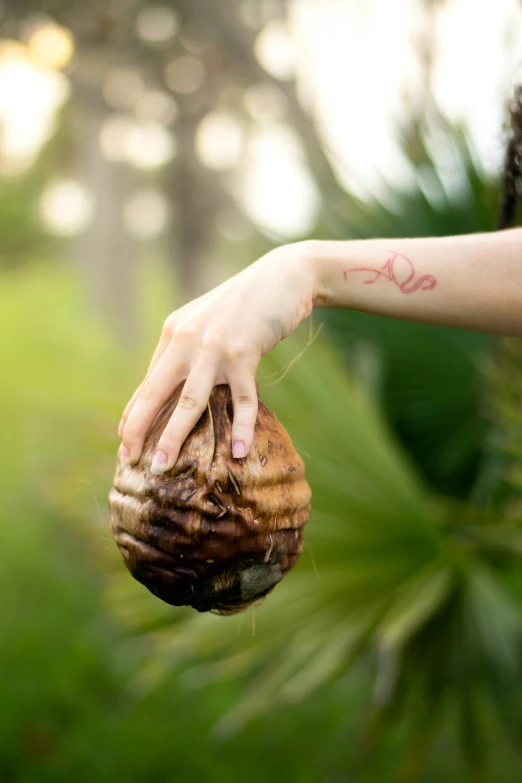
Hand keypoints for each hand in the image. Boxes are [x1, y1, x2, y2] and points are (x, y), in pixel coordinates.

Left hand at [118, 242, 317, 474]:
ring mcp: (215, 347)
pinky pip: (241, 399)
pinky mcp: (244, 352)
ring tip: (163, 466)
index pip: (148, 381)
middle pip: (156, 392)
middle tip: (130, 460)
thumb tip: (179, 385)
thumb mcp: (208, 320)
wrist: (283, 276)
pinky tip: (238, 452)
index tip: (123, 439)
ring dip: (173, 436)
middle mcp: (187, 340)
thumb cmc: (247, 303)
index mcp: (175, 332)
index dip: (134, 411)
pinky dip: (241, 428)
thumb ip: (191, 347)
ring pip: (189, 401)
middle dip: (139, 429)